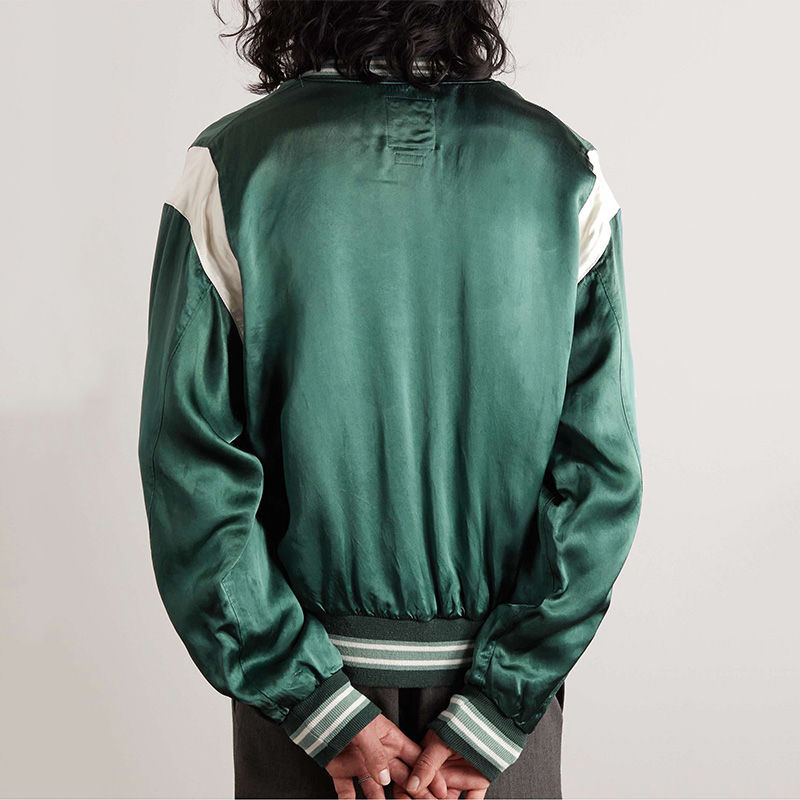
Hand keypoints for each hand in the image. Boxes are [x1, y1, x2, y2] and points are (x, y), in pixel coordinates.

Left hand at [325, 714, 447, 798]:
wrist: (316, 709)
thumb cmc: (345, 711)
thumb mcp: (365, 730)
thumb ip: (375, 754)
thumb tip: (385, 779)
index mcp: (389, 739)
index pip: (414, 759)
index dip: (428, 774)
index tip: (441, 790)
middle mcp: (378, 754)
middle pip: (400, 778)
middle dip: (414, 794)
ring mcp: (360, 763)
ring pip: (376, 790)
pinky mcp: (341, 770)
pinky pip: (347, 792)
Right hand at [401, 730, 489, 799]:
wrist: (490, 718)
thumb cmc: (460, 723)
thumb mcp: (440, 742)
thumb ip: (426, 764)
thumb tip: (412, 785)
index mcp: (428, 760)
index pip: (416, 782)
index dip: (412, 794)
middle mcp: (442, 772)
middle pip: (431, 795)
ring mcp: (459, 777)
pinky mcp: (477, 782)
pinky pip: (473, 799)